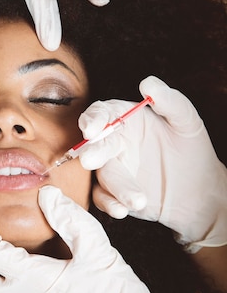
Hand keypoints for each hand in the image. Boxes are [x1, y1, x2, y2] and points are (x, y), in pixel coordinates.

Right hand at [77, 76, 226, 252]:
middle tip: (92, 160)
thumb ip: (170, 101)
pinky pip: (103, 197)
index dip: (93, 119)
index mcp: (127, 119)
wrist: (200, 193)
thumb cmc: (193, 150)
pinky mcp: (113, 193)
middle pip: (94, 144)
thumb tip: (147, 83)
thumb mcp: (187, 122)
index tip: (92, 128)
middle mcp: (115, 142)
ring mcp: (113, 168)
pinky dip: (109, 204)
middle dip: (92, 152)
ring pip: (103, 174)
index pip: (102, 113)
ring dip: (116, 186)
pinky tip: (123, 209)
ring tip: (139, 200)